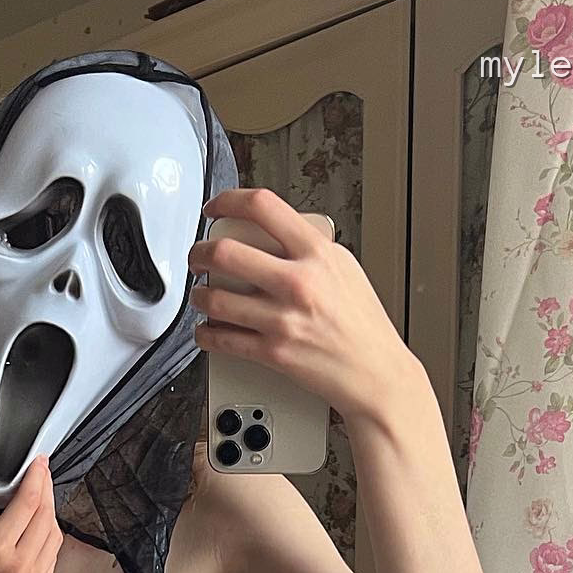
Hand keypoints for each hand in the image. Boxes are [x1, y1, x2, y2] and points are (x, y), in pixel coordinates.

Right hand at [0, 456, 61, 572]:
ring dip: (50, 514)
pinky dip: (48, 539)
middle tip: (41, 475)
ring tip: (39, 501)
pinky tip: (37, 530)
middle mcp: (19, 566)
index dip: (38, 477)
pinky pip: (52, 559)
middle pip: (47, 516)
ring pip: (55, 537)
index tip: (39, 462)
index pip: (29, 502)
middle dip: (47, 490)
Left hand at [188, 187, 422, 424]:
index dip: (228, 201)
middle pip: (225, 252)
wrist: (374, 372)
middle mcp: (297, 282)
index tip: (215, 210)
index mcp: (316, 253)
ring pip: (214, 298)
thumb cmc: (362, 324)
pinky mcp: (272, 353)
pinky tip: (207, 328)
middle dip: (199, 253)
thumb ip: (309, 248)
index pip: (263, 207)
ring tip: (200, 295)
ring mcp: (282, 319)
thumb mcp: (344, 268)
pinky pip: (221, 339)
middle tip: (197, 258)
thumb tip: (275, 235)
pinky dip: (205, 333)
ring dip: (197, 296)